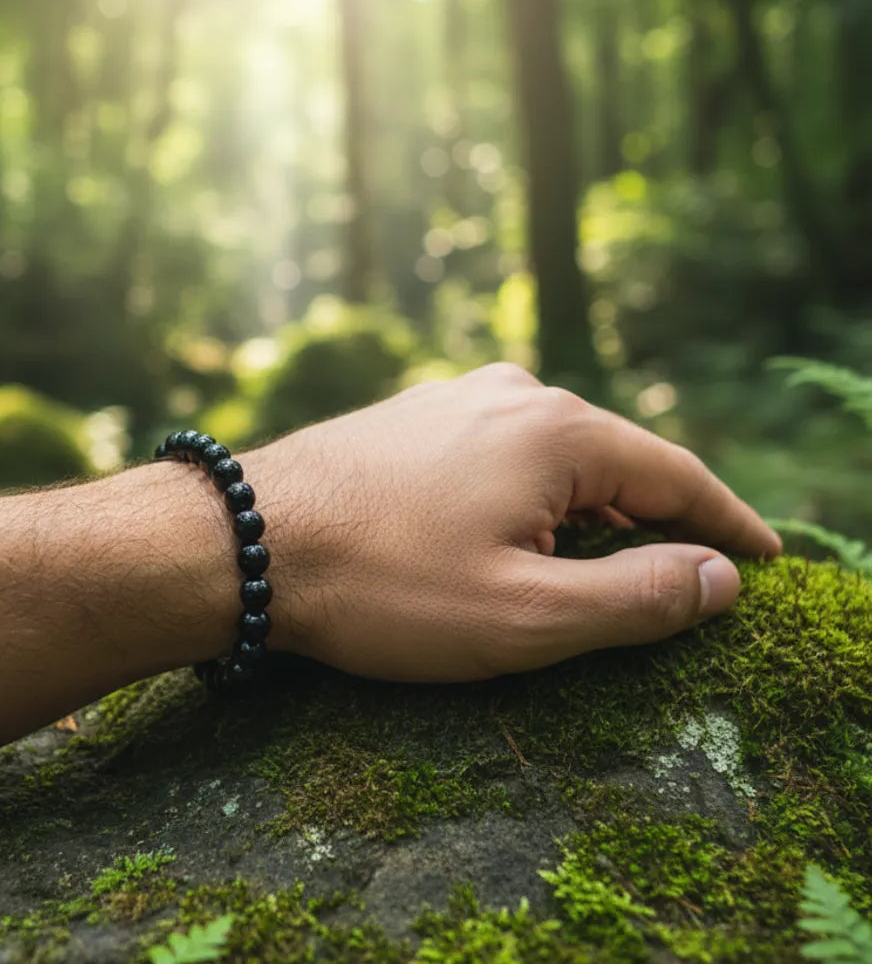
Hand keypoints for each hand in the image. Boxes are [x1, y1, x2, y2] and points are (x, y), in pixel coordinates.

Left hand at [245, 363, 780, 680]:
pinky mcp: (409, 422)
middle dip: (657, 522)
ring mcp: (452, 402)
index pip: (679, 477)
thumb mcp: (524, 616)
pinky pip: (499, 459)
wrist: (240, 541)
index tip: (770, 561)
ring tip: (605, 568)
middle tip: (692, 579)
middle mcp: (510, 396)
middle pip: (617, 463)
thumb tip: (718, 577)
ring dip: (588, 515)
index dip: (730, 526)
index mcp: (556, 431)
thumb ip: (636, 597)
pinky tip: (516, 537)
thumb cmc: (379, 585)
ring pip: (554, 461)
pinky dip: (530, 501)